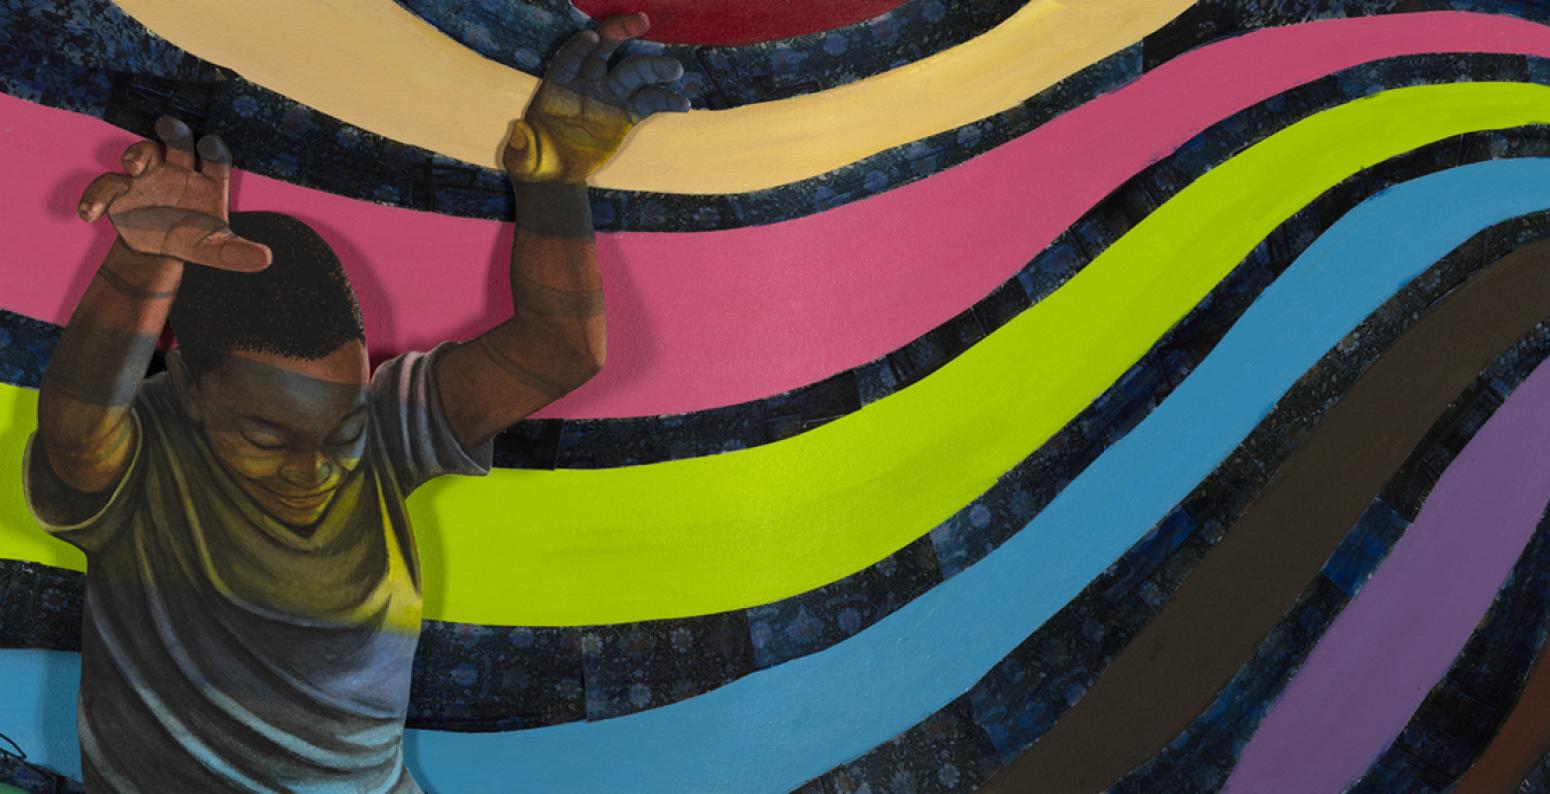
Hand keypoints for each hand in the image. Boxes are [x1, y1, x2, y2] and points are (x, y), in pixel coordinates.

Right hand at [77, 116, 271, 271]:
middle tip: (169, 126)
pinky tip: (90, 215)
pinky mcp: (120, 191)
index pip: (216, 157)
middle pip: (178, 141)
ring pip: (141, 153)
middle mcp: (179, 169)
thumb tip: (266, 259)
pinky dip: (95, 198)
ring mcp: (148, 176)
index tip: (210, 144)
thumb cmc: (196, 240)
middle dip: (175, 131)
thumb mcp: (218, 250)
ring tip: (133, 168)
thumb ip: (239, 253)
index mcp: (208, 179)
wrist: (158, 253)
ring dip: (136, 154)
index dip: (214, 149)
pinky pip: (105, 186)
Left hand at [504, 14, 689, 183]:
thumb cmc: (535, 157)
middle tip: (642, 21)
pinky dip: (666, 100)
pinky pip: (648, 101)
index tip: (591, 37)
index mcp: (558, 85)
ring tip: (676, 69)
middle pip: (604, 50)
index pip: (569, 59)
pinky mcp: (625, 114)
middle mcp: (585, 83)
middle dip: (621, 32)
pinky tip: (683, 103)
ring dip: (655, 67)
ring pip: (632, 72)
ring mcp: (608, 96)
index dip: (578, 47)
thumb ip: (523, 144)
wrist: (556, 170)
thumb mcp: (524, 153)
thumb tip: (518, 135)